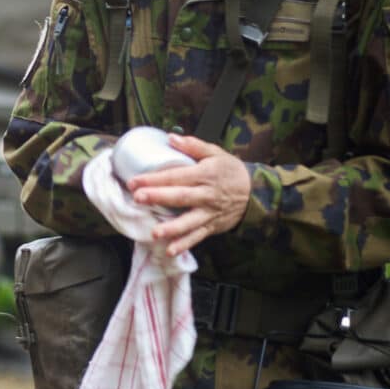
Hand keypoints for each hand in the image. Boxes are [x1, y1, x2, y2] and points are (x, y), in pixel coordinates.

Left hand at [124, 133, 251, 256]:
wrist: (255, 192)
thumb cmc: (230, 171)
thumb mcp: (215, 153)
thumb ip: (193, 145)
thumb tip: (170, 138)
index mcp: (204, 174)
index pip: (176, 176)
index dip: (154, 178)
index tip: (134, 181)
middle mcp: (206, 194)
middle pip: (180, 197)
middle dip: (158, 197)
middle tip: (138, 198)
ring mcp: (209, 212)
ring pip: (189, 221)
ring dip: (172, 228)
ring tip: (155, 232)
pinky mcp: (212, 226)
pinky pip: (197, 236)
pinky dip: (184, 244)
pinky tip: (170, 250)